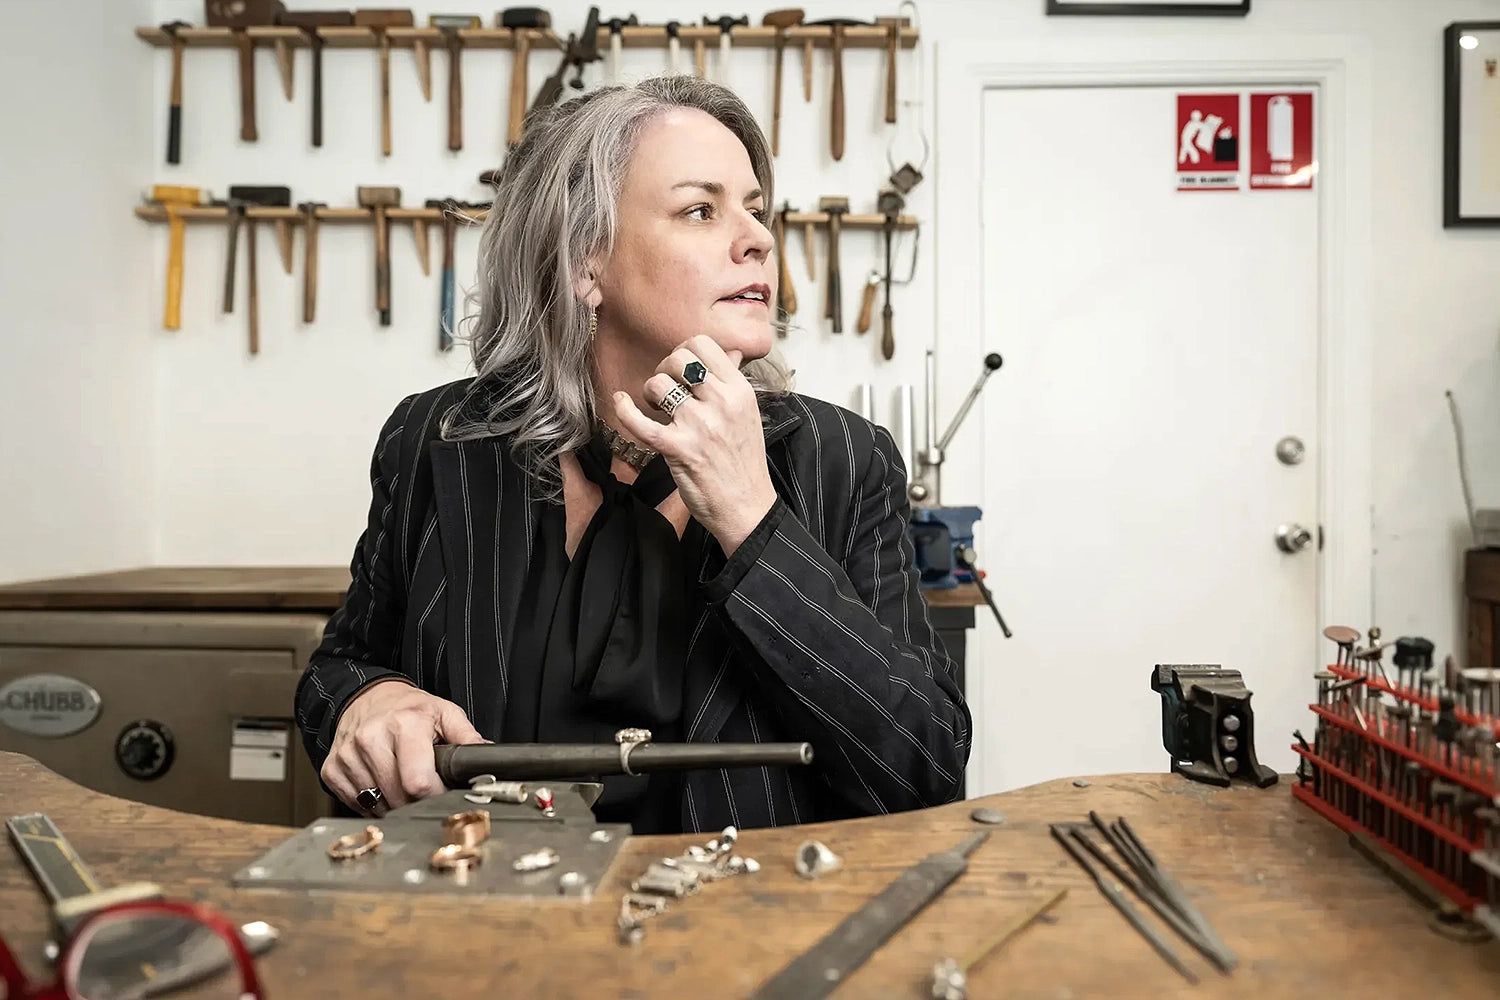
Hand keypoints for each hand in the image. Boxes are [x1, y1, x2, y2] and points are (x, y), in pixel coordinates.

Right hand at [322, 679, 485, 816]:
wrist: (366, 698)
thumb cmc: (409, 708)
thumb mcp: (444, 713)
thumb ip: (467, 737)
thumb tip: (487, 760)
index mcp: (404, 725)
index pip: (418, 783)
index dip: (435, 795)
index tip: (442, 792)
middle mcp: (371, 739)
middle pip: (398, 798)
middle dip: (416, 801)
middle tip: (424, 787)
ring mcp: (348, 756)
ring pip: (377, 805)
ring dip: (394, 803)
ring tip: (401, 781)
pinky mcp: (332, 769)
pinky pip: (356, 803)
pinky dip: (372, 802)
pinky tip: (381, 782)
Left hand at [612, 335, 777, 554]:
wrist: (747, 508)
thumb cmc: (745, 463)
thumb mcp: (749, 415)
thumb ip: (734, 382)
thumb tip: (732, 351)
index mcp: (740, 391)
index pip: (704, 344)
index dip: (685, 351)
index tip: (681, 370)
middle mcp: (721, 402)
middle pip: (678, 359)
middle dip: (665, 369)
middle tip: (667, 390)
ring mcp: (699, 425)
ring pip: (659, 384)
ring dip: (651, 393)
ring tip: (656, 408)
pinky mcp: (678, 449)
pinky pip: (641, 423)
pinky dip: (624, 410)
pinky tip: (620, 402)